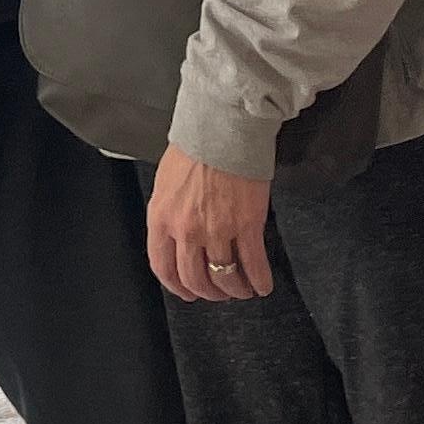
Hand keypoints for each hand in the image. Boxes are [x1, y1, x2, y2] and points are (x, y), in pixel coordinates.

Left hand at [148, 144, 272, 302]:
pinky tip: (262, 285)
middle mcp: (186, 230)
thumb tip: (177, 238)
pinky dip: (258, 281)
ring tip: (241, 290)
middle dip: (208, 292)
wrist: (222, 129)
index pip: (163, 267)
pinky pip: (253, 264)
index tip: (188, 293)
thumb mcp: (166, 184)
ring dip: (234, 289)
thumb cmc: (194, 149)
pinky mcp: (247, 226)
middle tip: (218, 293)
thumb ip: (168, 215)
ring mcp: (217, 231)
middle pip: (195, 278)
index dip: (177, 287)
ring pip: (224, 277)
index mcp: (161, 218)